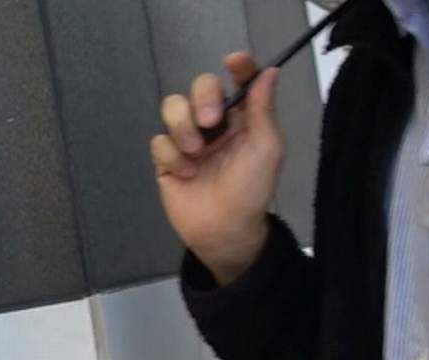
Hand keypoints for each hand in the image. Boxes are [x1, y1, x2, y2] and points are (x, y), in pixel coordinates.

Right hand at [150, 52, 282, 284]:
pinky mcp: (166, 160)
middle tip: (210, 122)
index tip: (234, 62)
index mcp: (243, 118)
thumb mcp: (266, 148)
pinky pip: (159, 141)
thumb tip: (270, 71)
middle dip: (202, 98)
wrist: (223, 230)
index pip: (239, 82)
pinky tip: (185, 174)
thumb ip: (263, 109)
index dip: (238, 68)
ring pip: (172, 108)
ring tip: (196, 154)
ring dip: (183, 127)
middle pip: (200, 87)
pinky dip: (171, 156)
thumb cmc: (251, 190)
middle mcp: (214, 124)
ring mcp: (188, 140)